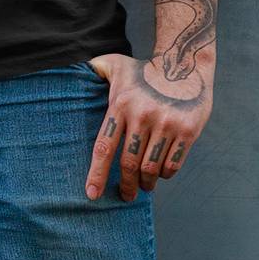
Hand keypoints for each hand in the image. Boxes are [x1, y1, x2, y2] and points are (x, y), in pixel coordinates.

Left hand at [83, 53, 212, 202]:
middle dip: (126, 185)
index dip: (97, 173)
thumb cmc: (143, 70)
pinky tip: (161, 171)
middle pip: (128, 163)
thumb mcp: (114, 64)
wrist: (185, 64)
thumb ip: (93, 70)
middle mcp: (142, 115)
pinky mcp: (187, 131)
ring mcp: (166, 123)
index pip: (104, 146)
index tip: (92, 194)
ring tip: (144, 185)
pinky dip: (165, 174)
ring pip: (151, 168)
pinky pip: (172, 165)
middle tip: (126, 195)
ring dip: (146, 183)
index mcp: (120, 104)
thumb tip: (71, 75)